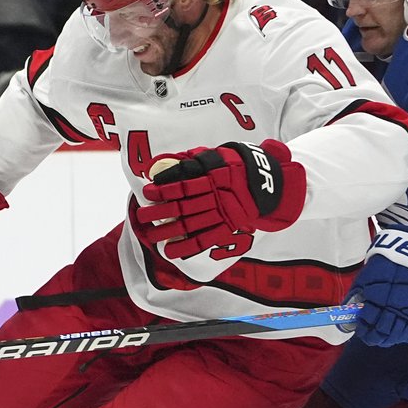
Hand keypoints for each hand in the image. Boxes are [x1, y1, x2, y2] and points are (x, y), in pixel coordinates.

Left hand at [135, 139, 305, 258]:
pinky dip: (186, 247)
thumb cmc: (232, 166)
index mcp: (214, 175)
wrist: (265, 182)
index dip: (164, 188)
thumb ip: (190, 161)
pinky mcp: (228, 228)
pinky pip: (205, 240)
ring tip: (150, 235)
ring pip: (191, 224)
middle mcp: (218, 195)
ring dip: (167, 231)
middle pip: (183, 206)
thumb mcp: (215, 156)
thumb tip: (161, 164)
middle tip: (142, 215)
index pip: (185, 183)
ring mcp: (223, 213)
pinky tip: (169, 251)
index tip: (148, 191)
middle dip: (159, 212)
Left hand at [349, 229, 407, 346]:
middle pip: (382, 336)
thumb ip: (357, 299)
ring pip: (398, 338)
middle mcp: (395, 311)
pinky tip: (401, 329)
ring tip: (387, 331)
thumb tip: (350, 315)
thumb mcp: (365, 280)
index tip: (362, 329)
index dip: (364, 332)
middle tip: (373, 332)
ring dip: (390, 337)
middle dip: (375, 336)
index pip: (367, 329)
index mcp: (377, 303)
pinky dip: (406, 335)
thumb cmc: (386, 266)